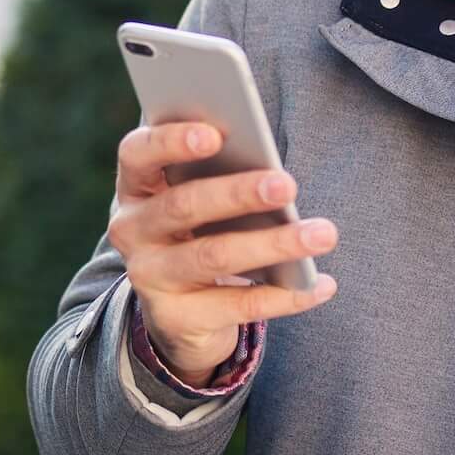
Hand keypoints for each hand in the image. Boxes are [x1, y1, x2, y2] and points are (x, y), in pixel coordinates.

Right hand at [107, 119, 338, 382]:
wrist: (177, 314)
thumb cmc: (199, 233)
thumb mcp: (196, 203)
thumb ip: (217, 175)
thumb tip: (272, 170)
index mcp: (136, 188)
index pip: (137, 154)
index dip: (170, 142)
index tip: (214, 135)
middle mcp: (132, 231)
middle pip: (183, 206)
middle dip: (238, 193)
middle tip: (287, 185)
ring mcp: (149, 278)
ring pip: (214, 256)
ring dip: (273, 243)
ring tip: (323, 234)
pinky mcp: (176, 319)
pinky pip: (238, 306)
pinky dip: (287, 295)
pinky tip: (322, 284)